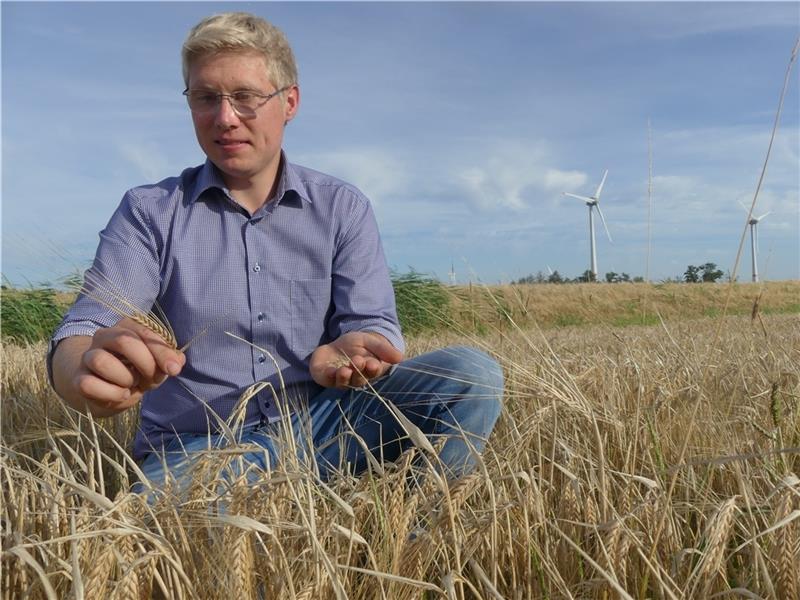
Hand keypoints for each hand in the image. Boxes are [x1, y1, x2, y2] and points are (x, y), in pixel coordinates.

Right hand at [61, 318, 184, 414]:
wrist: (110, 389)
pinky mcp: (78, 378)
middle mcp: (104, 336)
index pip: (144, 332)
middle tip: (152, 378)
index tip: (173, 369)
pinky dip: (111, 393)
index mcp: (126, 327)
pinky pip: (88, 384)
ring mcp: (88, 356)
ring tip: (132, 384)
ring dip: (124, 378)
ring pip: (101, 361)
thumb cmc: (138, 370)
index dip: (161, 352)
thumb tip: (177, 362)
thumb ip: (169, 360)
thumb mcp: (157, 364)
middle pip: (123, 341)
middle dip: (145, 363)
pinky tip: (121, 394)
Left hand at [309, 331, 402, 388]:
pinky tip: (331, 370)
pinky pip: (327, 380)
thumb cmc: (355, 345)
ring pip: (343, 383)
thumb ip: (383, 349)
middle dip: (358, 371)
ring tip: (345, 370)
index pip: (373, 372)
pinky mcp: (325, 377)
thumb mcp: (370, 341)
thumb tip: (401, 357)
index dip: (373, 369)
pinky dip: (329, 376)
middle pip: (358, 379)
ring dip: (345, 377)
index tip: (373, 363)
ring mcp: (339, 380)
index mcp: (368, 370)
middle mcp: (355, 378)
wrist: (335, 345)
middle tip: (358, 360)